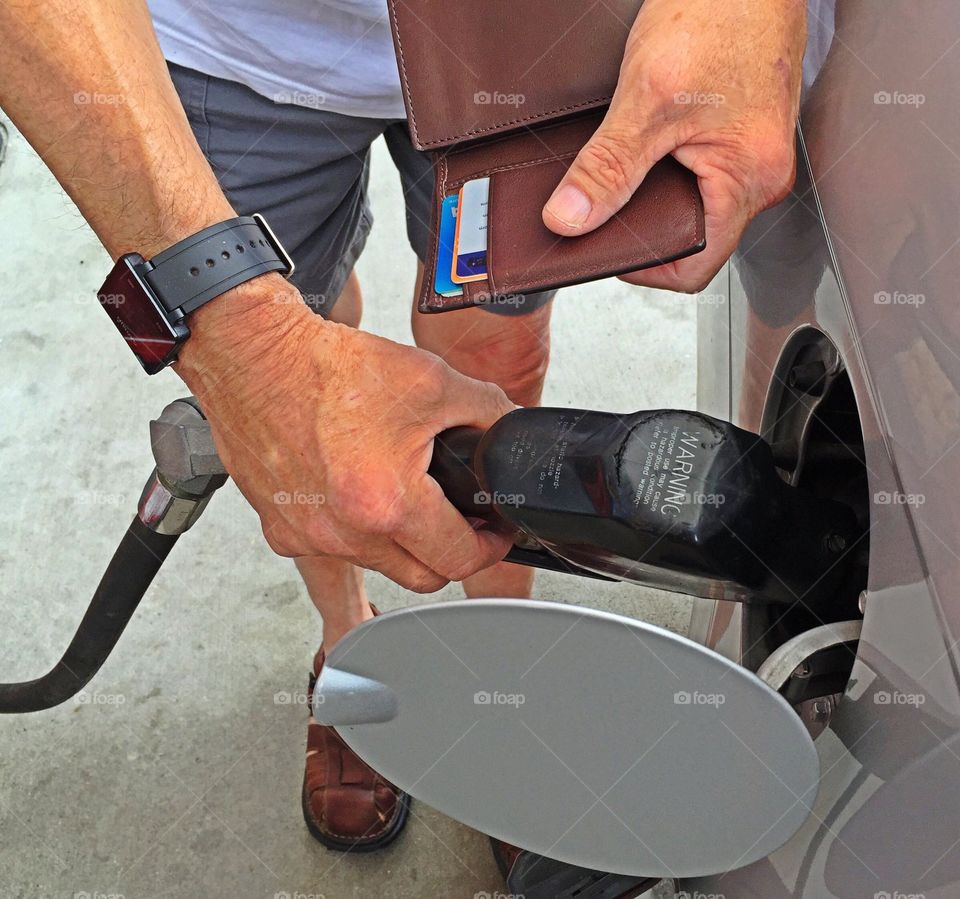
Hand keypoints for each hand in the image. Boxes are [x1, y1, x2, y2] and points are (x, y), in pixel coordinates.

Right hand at [176, 277, 514, 591]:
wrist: (252, 356)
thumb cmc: (327, 367)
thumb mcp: (432, 381)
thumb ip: (488, 414)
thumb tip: (510, 434)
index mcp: (386, 505)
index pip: (460, 560)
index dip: (491, 547)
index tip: (493, 533)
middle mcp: (343, 533)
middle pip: (422, 578)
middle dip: (450, 554)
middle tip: (460, 521)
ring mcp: (306, 536)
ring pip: (378, 565)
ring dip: (402, 542)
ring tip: (407, 496)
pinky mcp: (279, 528)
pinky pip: (333, 546)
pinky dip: (355, 530)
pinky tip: (357, 489)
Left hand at [542, 0, 806, 291]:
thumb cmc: (722, 14)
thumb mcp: (647, 99)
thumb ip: (607, 168)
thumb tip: (570, 218)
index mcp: (750, 180)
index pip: (695, 268)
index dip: (645, 268)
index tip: (608, 249)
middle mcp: (760, 175)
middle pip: (694, 238)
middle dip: (644, 230)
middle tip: (603, 211)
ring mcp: (753, 154)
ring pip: (695, 205)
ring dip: (652, 198)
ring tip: (621, 174)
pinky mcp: (741, 133)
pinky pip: (701, 173)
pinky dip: (665, 169)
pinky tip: (642, 147)